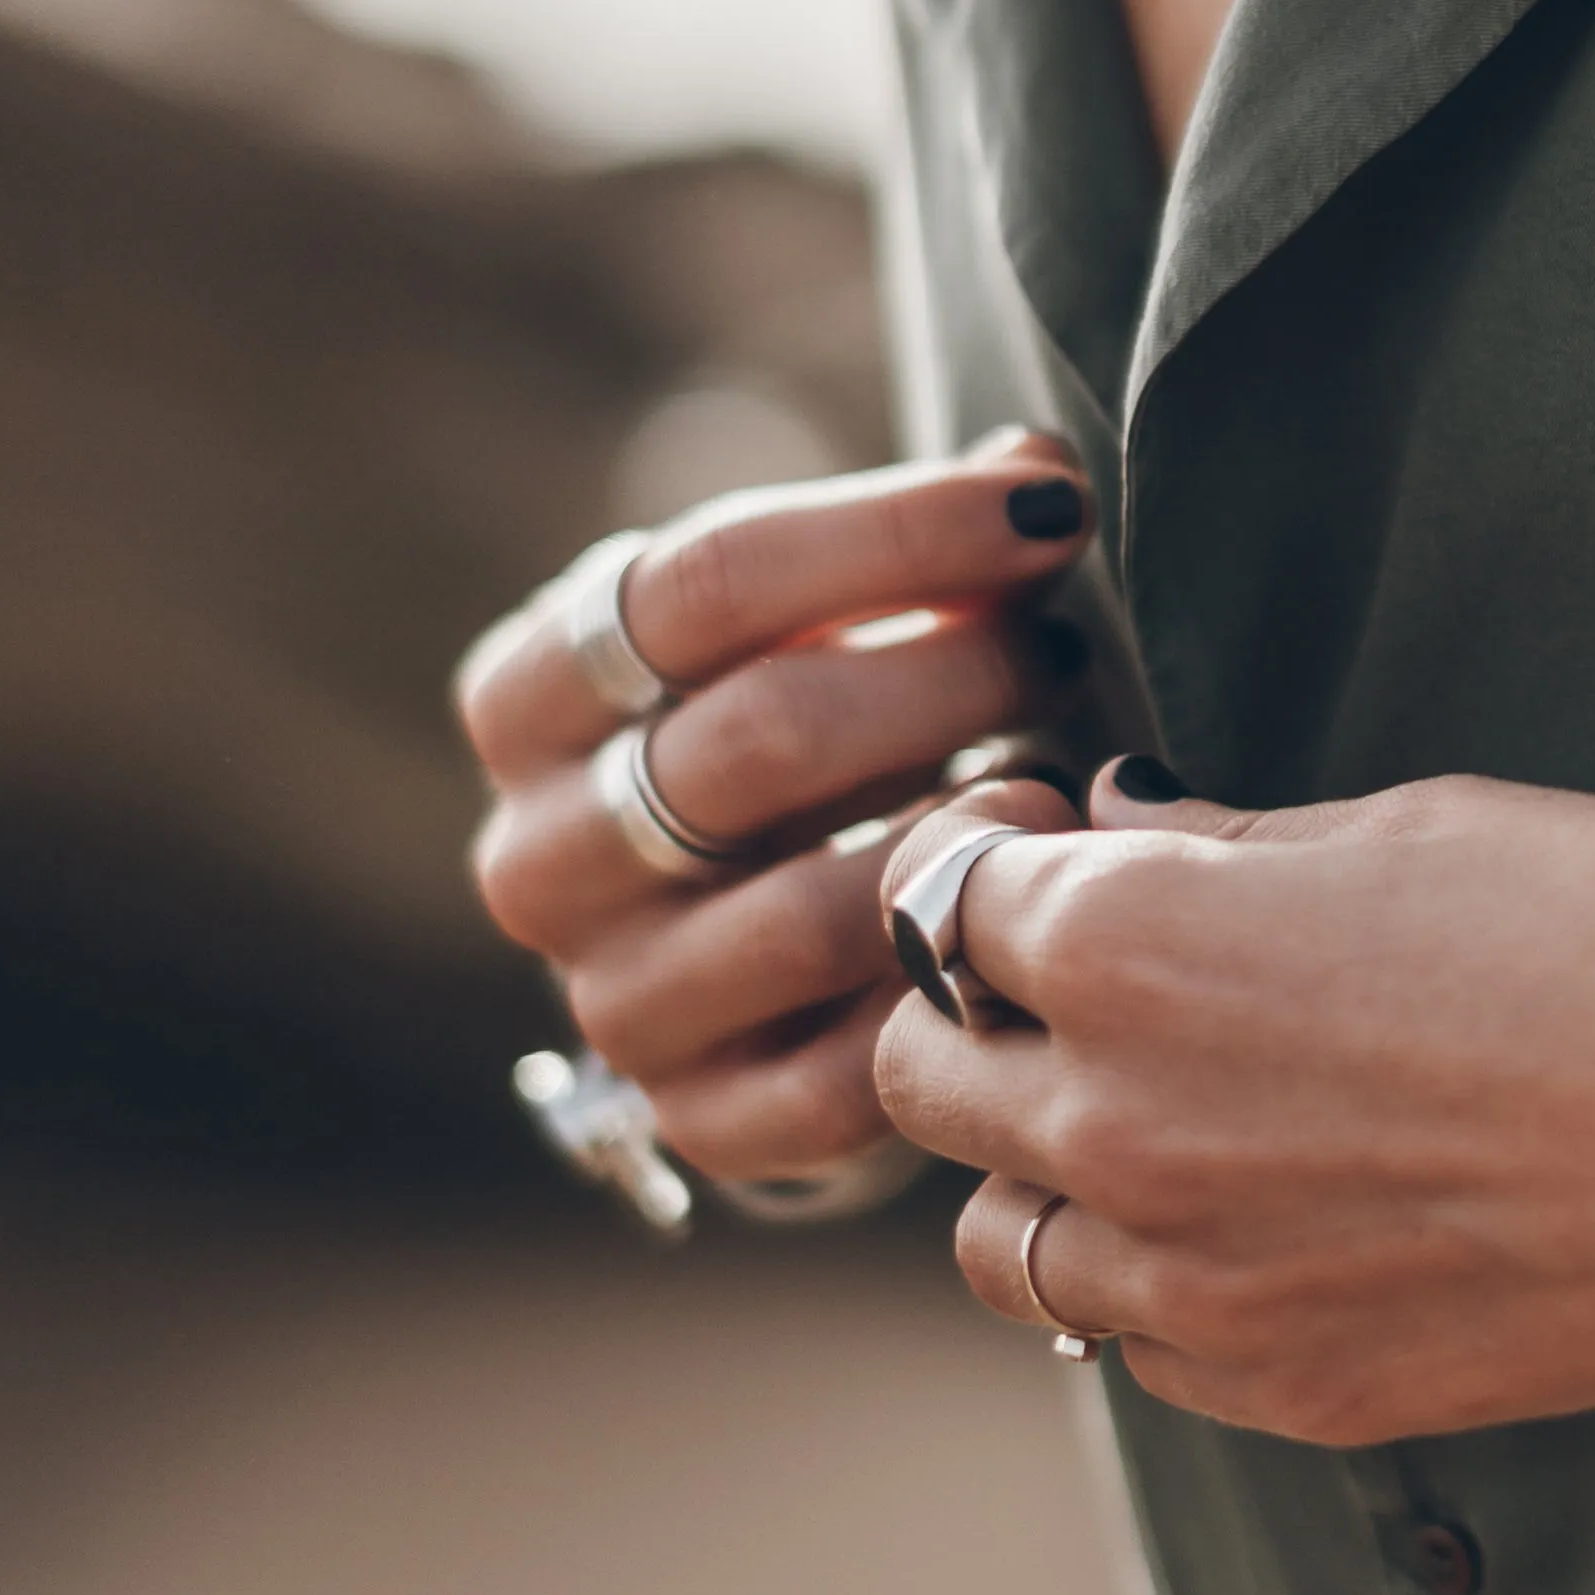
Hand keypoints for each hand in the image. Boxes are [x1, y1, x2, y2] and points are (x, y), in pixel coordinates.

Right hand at [454, 433, 1098, 1187]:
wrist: (782, 961)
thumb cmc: (826, 736)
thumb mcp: (836, 619)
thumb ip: (928, 541)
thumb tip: (1035, 469)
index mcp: (531, 697)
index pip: (703, 582)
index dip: (900, 531)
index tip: (1049, 510)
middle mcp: (536, 858)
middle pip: (762, 739)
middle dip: (952, 678)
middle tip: (1062, 649)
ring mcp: (612, 1003)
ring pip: (805, 916)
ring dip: (964, 842)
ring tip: (1062, 783)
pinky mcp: (700, 1125)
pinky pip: (843, 1076)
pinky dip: (947, 997)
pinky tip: (1020, 923)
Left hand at [872, 766, 1594, 1438]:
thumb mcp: (1405, 827)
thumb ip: (1226, 852)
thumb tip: (1121, 831)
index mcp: (1125, 946)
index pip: (945, 905)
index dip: (982, 865)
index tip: (1032, 852)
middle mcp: (1115, 1125)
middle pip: (924, 1081)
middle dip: (972, 1020)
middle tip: (1060, 990)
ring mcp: (1194, 1283)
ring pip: (1003, 1249)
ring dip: (1042, 1178)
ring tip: (1154, 1127)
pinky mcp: (1293, 1391)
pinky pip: (1145, 1353)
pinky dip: (1160, 1293)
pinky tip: (1259, 1229)